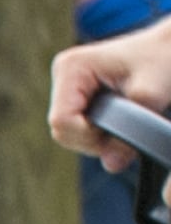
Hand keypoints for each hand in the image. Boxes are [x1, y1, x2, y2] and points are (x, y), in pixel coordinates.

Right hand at [51, 19, 170, 165]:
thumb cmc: (164, 58)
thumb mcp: (151, 93)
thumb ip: (131, 130)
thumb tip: (112, 165)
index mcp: (71, 67)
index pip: (62, 121)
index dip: (89, 136)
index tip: (120, 134)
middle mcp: (64, 75)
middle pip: (62, 130)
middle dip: (94, 140)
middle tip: (128, 132)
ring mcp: (69, 85)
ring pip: (70, 132)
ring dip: (99, 137)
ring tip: (128, 122)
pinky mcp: (79, 95)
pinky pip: (79, 127)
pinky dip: (101, 132)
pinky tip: (121, 120)